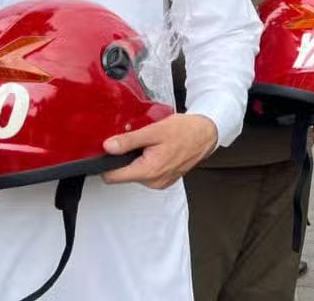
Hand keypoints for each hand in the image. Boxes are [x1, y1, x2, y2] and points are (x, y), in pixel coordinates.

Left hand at [101, 113, 217, 189]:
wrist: (206, 134)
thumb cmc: (185, 131)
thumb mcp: (154, 131)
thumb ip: (129, 141)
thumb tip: (108, 147)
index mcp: (149, 170)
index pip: (112, 176)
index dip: (107, 163)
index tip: (109, 150)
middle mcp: (153, 181)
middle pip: (123, 175)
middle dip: (125, 159)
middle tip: (138, 142)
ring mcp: (160, 182)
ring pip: (135, 174)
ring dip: (137, 160)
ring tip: (150, 145)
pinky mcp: (165, 180)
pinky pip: (147, 174)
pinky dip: (147, 163)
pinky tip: (157, 151)